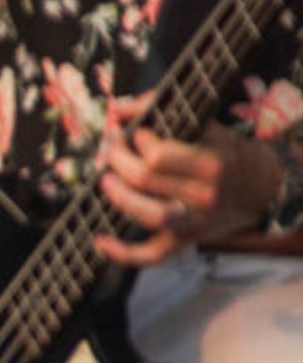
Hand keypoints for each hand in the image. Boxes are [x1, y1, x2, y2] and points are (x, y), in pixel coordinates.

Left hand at [95, 101, 281, 265]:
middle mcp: (206, 196)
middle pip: (145, 180)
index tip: (135, 132)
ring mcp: (195, 222)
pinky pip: (151, 255)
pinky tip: (100, 240)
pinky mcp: (184, 241)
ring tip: (106, 179)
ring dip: (117, 196)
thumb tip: (115, 107)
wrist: (261, 187)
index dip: (137, 141)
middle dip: (116, 160)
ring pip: (147, 215)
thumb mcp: (204, 126)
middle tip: (110, 149)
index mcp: (213, 163)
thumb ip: (159, 110)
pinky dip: (122, 253)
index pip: (158, 156)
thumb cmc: (224, 151)